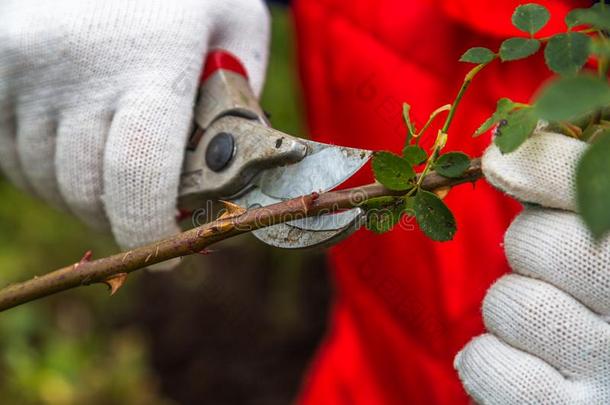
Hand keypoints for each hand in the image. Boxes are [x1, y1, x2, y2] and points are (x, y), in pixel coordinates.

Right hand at [0, 0, 269, 248]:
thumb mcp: (234, 23)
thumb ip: (239, 96)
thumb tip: (224, 171)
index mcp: (152, 57)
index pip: (139, 176)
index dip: (148, 232)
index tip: (165, 253)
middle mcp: (78, 65)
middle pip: (89, 189)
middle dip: (122, 217)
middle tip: (147, 210)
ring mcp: (23, 66)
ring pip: (46, 178)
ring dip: (84, 192)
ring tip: (115, 164)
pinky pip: (10, 155)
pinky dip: (43, 168)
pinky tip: (75, 143)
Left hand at [455, 131, 609, 403]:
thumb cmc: (607, 299)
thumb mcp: (606, 236)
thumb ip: (578, 188)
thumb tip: (504, 153)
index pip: (600, 189)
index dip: (543, 167)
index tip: (500, 161)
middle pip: (540, 243)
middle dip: (529, 244)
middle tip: (554, 265)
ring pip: (510, 304)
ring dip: (512, 306)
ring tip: (555, 328)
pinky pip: (489, 365)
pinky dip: (490, 359)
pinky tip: (529, 363)